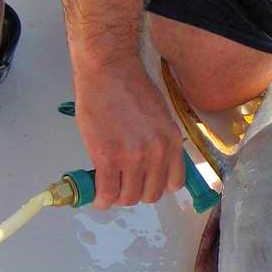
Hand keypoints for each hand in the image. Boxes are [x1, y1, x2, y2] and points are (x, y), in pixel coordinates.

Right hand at [72, 59, 184, 208]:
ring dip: (118, 198)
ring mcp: (132, 158)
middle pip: (151, 194)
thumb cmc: (131, 87)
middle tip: (123, 185)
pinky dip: (101, 199)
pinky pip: (107, 192)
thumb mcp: (160, 116)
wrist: (109, 71)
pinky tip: (97, 197)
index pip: (174, 183)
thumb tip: (152, 163)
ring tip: (109, 190)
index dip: (157, 186)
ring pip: (129, 197)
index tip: (146, 183)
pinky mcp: (107, 158)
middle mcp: (157, 153)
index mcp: (172, 142)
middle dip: (137, 193)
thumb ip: (160, 141)